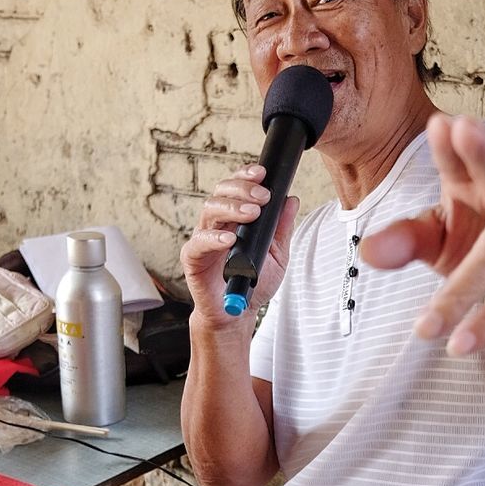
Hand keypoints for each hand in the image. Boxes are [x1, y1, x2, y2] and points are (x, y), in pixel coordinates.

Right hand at [180, 163, 299, 325]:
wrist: (237, 312)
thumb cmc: (252, 283)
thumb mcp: (277, 255)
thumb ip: (282, 229)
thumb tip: (291, 201)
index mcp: (235, 219)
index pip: (236, 188)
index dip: (246, 177)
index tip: (262, 174)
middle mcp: (217, 224)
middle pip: (221, 192)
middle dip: (243, 189)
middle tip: (263, 196)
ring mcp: (204, 239)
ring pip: (209, 210)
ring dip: (232, 208)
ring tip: (252, 213)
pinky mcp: (193, 257)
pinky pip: (199, 241)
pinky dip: (214, 237)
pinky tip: (230, 238)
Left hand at [360, 113, 484, 355]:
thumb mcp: (447, 239)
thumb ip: (409, 240)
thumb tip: (368, 252)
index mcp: (483, 177)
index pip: (464, 156)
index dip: (454, 143)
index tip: (443, 126)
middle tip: (465, 130)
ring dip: (464, 293)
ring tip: (428, 328)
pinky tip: (463, 342)